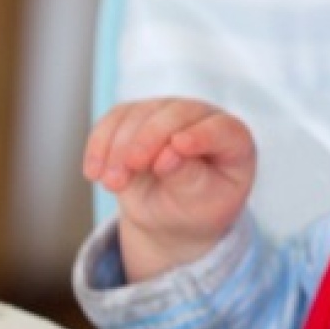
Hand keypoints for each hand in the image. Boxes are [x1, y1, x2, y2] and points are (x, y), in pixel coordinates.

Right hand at [84, 99, 257, 281]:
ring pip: (140, 114)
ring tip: (111, 184)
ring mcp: (169, 113)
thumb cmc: (198, 208)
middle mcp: (203, 118)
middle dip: (149, 138)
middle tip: (132, 166)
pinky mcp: (137, 117)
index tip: (179, 146)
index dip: (201, 135)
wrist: (173, 215)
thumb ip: (189, 180)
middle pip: (176, 113)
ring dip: (119, 147)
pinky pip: (114, 120)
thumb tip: (169, 157)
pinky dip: (100, 144)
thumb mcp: (201, 204)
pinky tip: (94, 171)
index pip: (221, 129)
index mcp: (234, 140)